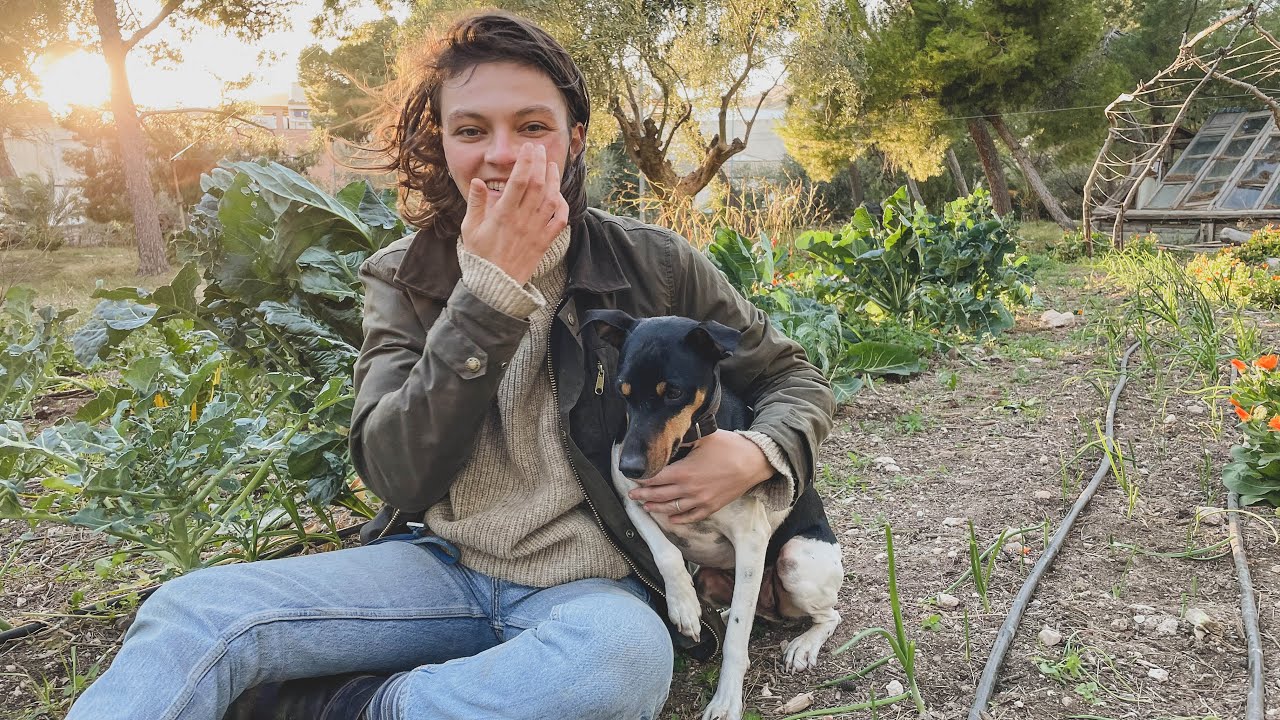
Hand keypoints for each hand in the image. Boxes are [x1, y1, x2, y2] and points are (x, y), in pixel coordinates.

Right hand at [459, 143, 569, 284]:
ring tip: (551, 166)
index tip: (527, 148)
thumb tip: (478, 181)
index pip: (519, 181)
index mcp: (503, 215)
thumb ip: (476, 203)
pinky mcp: (544, 242)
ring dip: (553, 180)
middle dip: (540, 163)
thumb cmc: (480, 256)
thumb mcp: (470, 228)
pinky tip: (559, 196)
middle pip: (538, 185)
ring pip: (551, 200)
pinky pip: (560, 221)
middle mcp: (523, 220)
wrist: (495, 285)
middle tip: (540, 149)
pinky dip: (563, 207)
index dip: (526, 161)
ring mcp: (536, 231)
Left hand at [628, 430, 773, 522]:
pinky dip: (678, 518)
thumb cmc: (730, 446)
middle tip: (631, 496)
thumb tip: (669, 436)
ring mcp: (701, 501)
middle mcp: (689, 489)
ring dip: (656, 508)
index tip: (632, 478)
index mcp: (684, 471)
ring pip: (672, 508)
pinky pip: (691, 516)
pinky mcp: (712, 507)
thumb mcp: (704, 436)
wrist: (755, 462)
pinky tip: (670, 518)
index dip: (642, 480)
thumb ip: (684, 439)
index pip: (655, 478)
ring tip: (645, 506)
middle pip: (659, 496)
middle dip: (643, 496)